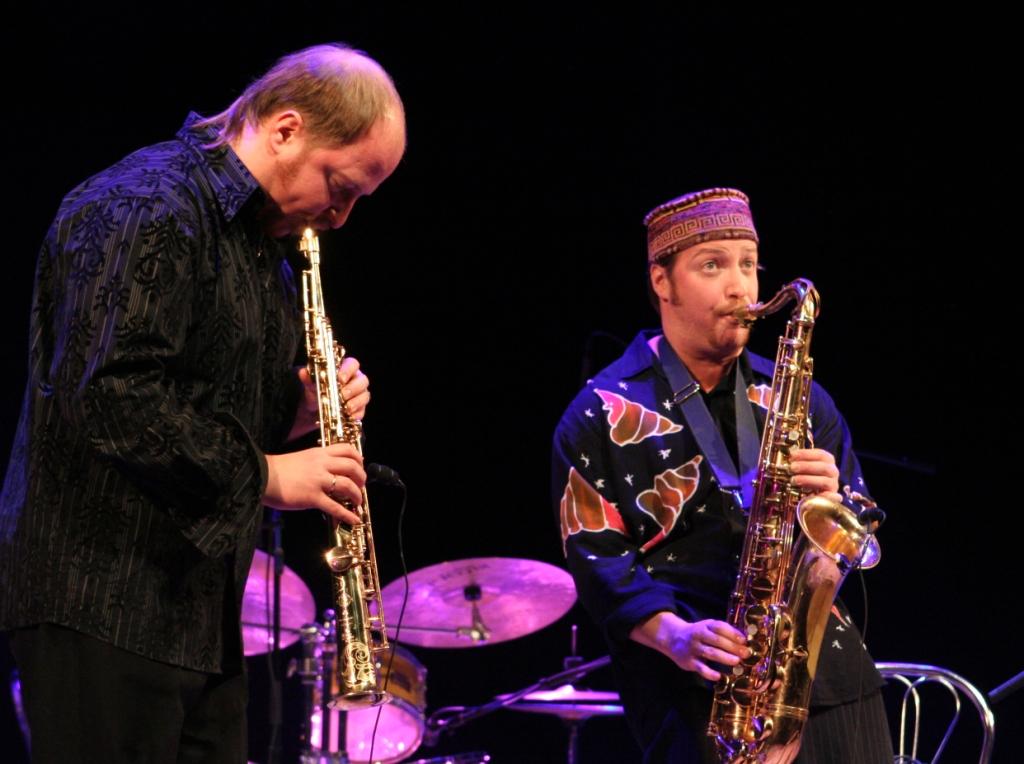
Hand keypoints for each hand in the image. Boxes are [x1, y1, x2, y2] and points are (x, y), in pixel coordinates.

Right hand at [263, 443, 365, 524]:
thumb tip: (329, 473)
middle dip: (361, 478)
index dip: (358, 458)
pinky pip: (335, 507)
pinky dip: (347, 514)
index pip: (347, 449)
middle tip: (361, 487)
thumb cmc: (277, 470)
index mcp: (319, 454)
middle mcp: (322, 465)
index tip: (360, 466)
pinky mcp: (312, 497)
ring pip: (347, 485)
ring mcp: (318, 481)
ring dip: (357, 495)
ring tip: (358, 502)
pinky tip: (354, 519)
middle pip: (352, 467)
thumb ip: (316, 463)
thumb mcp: (301, 459)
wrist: (259, 476)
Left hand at [290, 357, 370, 439]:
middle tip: (343, 395)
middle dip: (353, 388)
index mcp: (346, 369)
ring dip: (356, 402)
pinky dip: (357, 414)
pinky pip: (363, 410)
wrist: (316, 407)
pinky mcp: (360, 407)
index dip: (348, 370)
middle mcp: (356, 380)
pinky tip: (349, 416)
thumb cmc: (317, 389)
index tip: (340, 378)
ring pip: (365, 395)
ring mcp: (360, 394)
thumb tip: (303, 372)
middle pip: (363, 380)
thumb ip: (308, 378)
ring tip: (346, 408)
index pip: (353, 364)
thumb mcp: (311, 384)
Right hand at [630, 611, 749, 680]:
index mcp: (705, 626)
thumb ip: (722, 631)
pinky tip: (719, 676)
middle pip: (717, 640)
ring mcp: (693, 649)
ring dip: (724, 657)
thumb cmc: (697, 633)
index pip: (720, 627)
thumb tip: (743, 640)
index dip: (732, 633)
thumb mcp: (707, 627)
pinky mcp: (689, 662)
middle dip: (733, 647)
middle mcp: (698, 636)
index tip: (744, 640)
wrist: (673, 638)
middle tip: (745, 653)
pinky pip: (700, 668)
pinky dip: (709, 673)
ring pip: (710, 653)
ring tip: (736, 661)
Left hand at [788, 448, 839, 499]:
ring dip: (807, 480)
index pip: (821, 454)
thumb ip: (797, 461)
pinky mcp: (831, 496)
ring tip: (793, 480)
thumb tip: (788, 457)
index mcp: (827, 460)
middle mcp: (832, 471)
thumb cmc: (805, 476)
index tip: (792, 455)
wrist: (812, 496)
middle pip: (824, 467)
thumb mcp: (801, 467)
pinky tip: (810, 495)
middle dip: (806, 466)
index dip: (806, 454)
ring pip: (825, 481)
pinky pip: (830, 496)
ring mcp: (833, 484)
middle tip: (791, 468)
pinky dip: (822, 495)